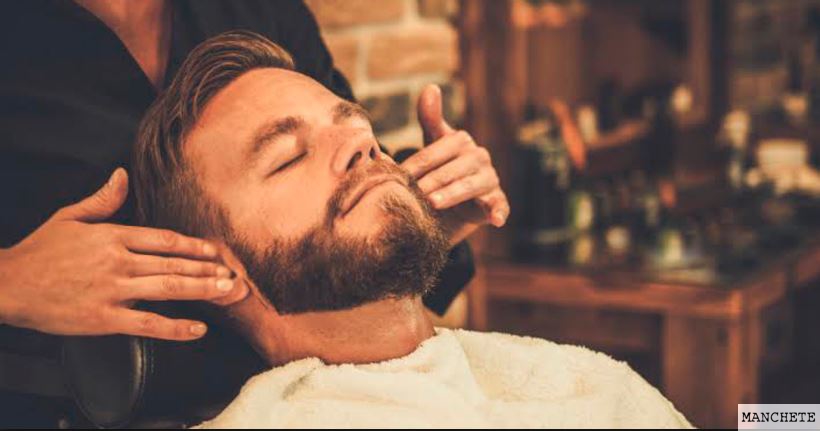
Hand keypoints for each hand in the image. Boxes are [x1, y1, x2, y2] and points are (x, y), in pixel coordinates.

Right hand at [0, 168, 247, 340]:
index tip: (215, 251)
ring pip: (168, 289)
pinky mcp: (104, 318)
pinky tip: (198, 329)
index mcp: (112, 236)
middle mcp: (118, 261)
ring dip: (203, 290)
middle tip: (235, 275)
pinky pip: (148, 324)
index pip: (164, 239)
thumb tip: (122, 176)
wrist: (6, 285)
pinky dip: (176, 328)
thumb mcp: (69, 218)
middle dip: (209, 269)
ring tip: (228, 293)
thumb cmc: (38, 252)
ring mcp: (113, 291)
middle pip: (174, 263)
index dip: (193, 245)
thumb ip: (102, 200)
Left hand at [401, 84, 509, 245]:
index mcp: (462, 141)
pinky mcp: (497, 200)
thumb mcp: (433, 143)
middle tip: (413, 193)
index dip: (417, 164)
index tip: (400, 176)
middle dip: (431, 181)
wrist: (455, 201)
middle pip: (452, 170)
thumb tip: (431, 88)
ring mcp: (490, 179)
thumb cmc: (441, 168)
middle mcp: (480, 157)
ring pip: (472, 186)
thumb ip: (429, 118)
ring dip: (453, 194)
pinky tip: (495, 219)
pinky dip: (499, 211)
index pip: (437, 152)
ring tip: (434, 203)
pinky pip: (500, 205)